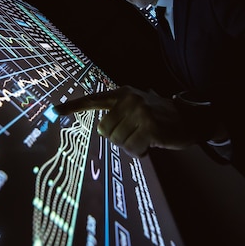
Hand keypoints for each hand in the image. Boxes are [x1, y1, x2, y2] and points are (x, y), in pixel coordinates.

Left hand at [54, 85, 201, 156]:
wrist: (190, 118)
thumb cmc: (161, 116)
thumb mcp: (139, 105)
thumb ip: (120, 112)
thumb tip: (103, 129)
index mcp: (123, 93)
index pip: (93, 99)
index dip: (73, 106)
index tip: (54, 111)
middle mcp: (129, 99)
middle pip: (104, 130)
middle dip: (118, 138)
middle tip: (135, 135)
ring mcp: (140, 112)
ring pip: (118, 141)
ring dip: (130, 146)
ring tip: (145, 137)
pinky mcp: (150, 127)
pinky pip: (132, 148)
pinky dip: (139, 151)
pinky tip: (150, 144)